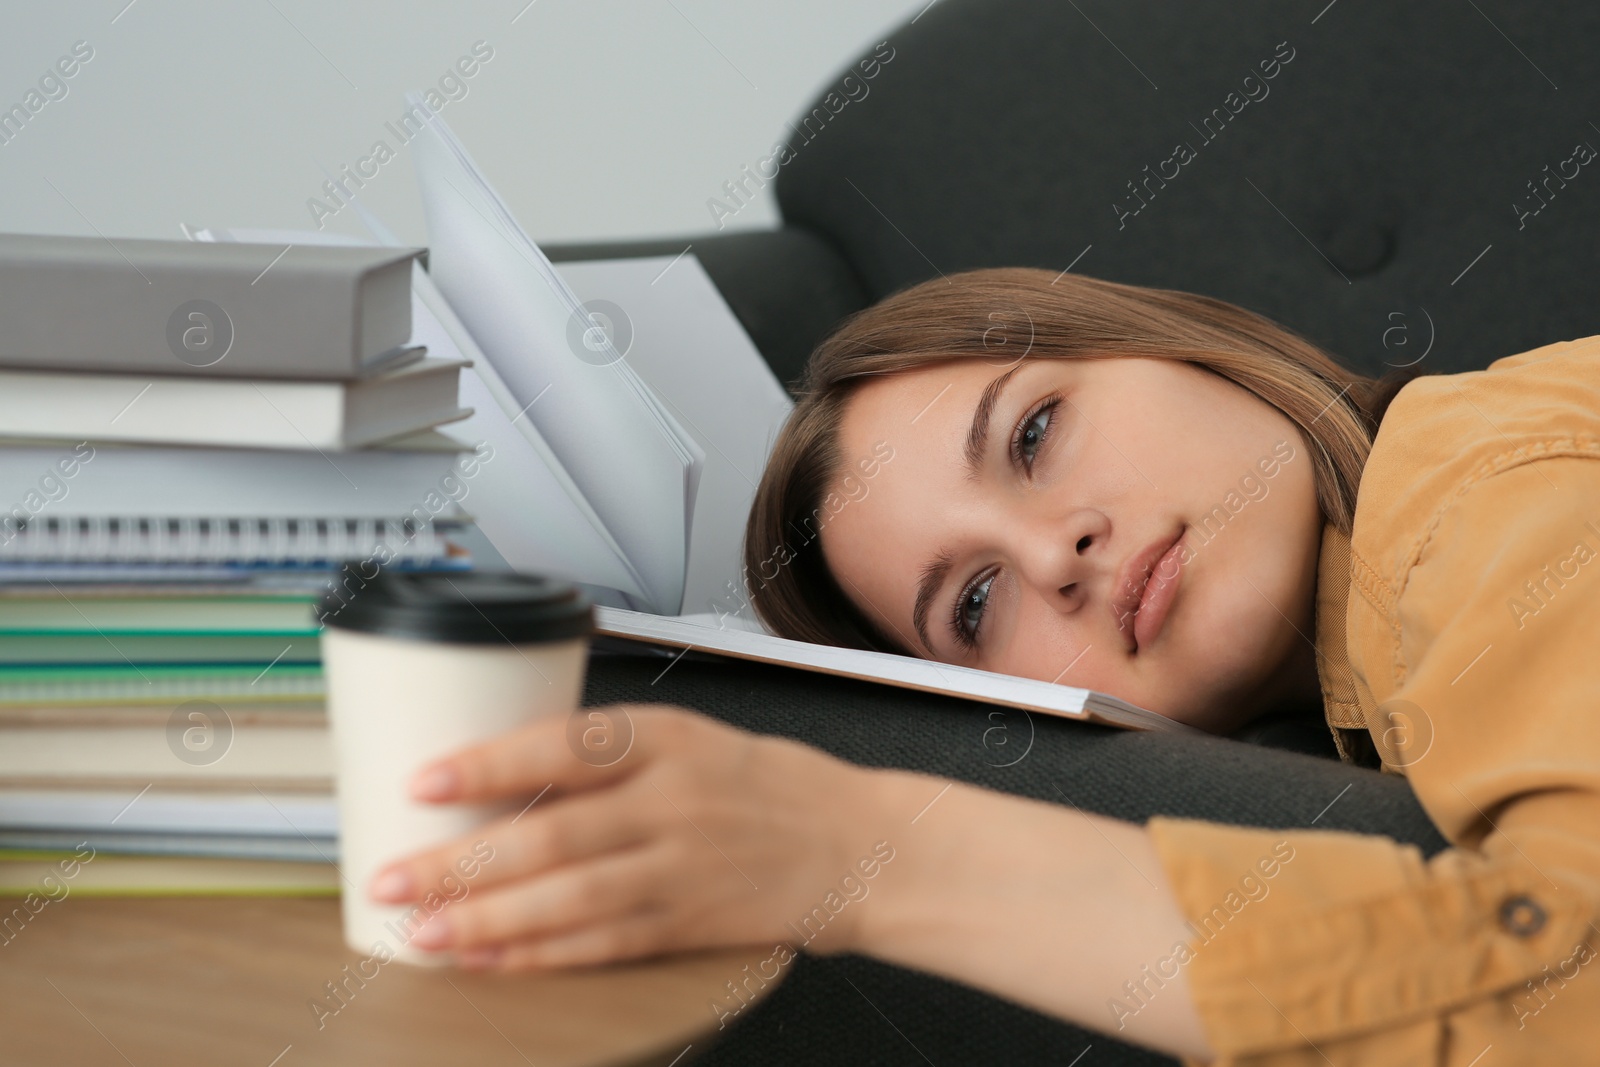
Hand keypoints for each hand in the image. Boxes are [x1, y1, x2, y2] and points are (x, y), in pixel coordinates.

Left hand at [367, 704, 896, 971]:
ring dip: (488, 921)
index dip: (489, 764)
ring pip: (569, 899)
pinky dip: (540, 955)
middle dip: (462, 862)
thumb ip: (607, 752)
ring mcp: (682, 868)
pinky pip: (602, 944)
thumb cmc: (765, 784)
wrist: (854, 844)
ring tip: (423, 931)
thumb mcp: (692, 736)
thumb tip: (499, 773)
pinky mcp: (689, 924)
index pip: (565, 745)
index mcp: (668, 739)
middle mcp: (673, 802)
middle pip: (552, 834)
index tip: (423, 779)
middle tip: (391, 877)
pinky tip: (490, 961)